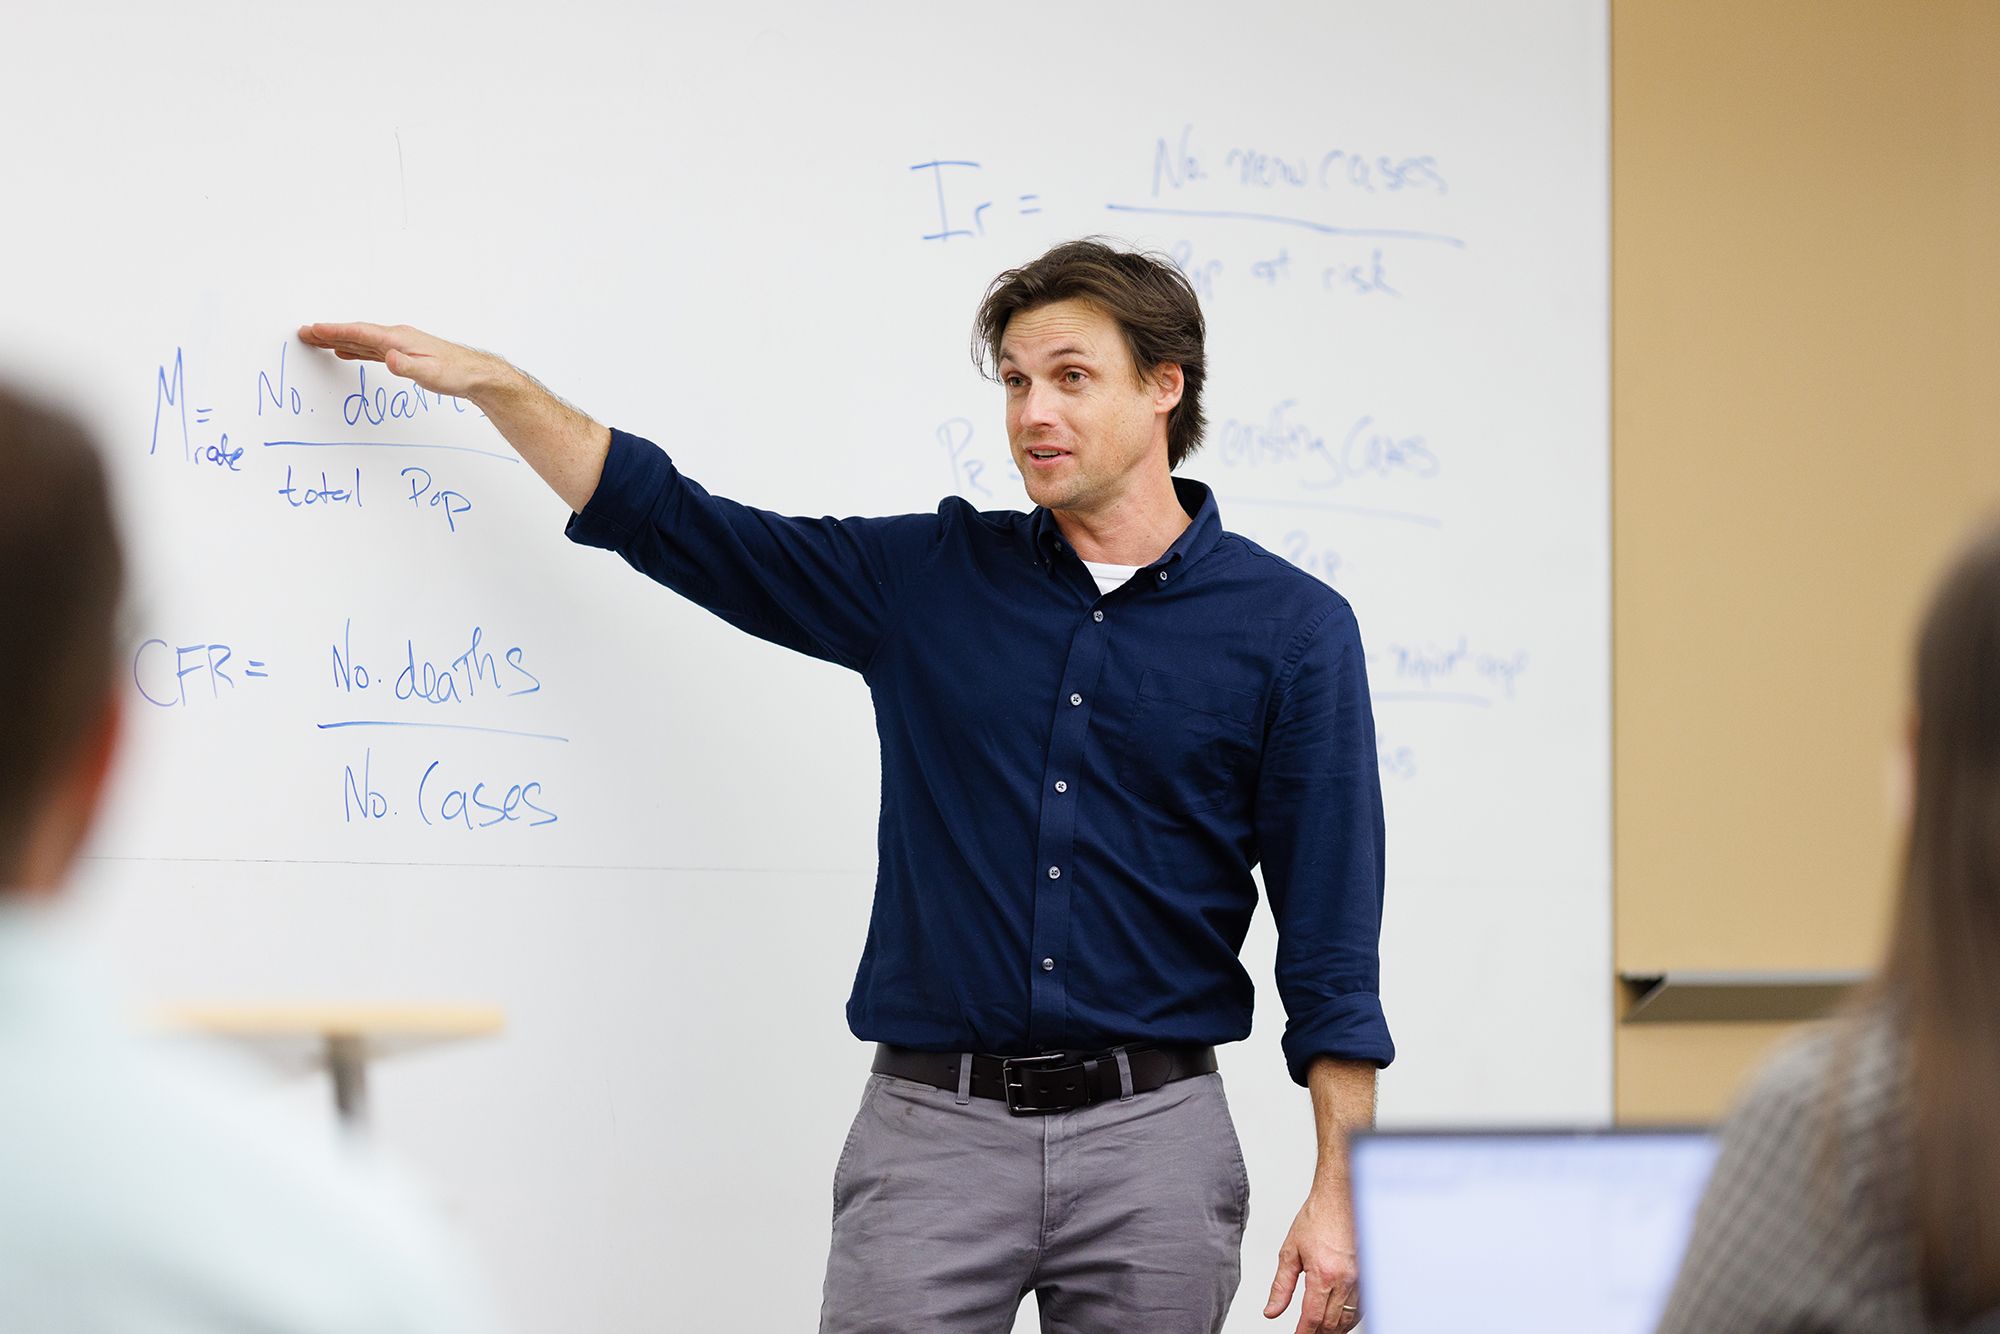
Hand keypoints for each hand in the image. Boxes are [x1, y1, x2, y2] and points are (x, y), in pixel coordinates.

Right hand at [297, 322, 507, 400]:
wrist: (474, 373)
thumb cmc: (454, 373)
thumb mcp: (430, 374)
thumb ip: (406, 367)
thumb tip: (387, 358)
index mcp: (398, 339)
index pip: (360, 333)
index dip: (335, 331)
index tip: (313, 329)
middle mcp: (396, 337)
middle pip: (355, 333)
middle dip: (329, 332)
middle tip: (303, 332)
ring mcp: (399, 344)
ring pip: (361, 339)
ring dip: (338, 339)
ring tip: (316, 339)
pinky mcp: (402, 352)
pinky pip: (371, 348)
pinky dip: (355, 348)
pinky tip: (346, 352)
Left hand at [1264, 1184, 1361, 1332]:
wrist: (1340, 1198)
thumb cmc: (1318, 1217)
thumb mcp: (1290, 1251)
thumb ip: (1280, 1286)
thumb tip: (1272, 1310)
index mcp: (1324, 1274)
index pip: (1313, 1318)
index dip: (1304, 1333)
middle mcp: (1346, 1279)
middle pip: (1332, 1323)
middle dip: (1318, 1333)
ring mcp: (1361, 1277)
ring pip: (1349, 1318)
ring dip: (1335, 1329)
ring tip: (1321, 1331)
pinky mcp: (1369, 1273)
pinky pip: (1361, 1306)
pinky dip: (1350, 1317)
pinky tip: (1340, 1318)